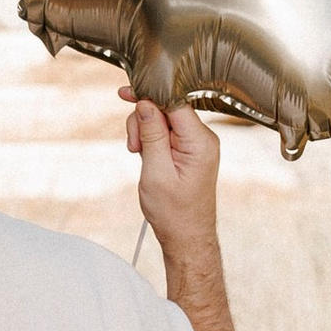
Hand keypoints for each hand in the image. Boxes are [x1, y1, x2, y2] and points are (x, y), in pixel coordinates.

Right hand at [123, 98, 252, 330]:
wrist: (186, 238)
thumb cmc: (174, 213)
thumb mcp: (156, 172)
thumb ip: (152, 135)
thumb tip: (145, 103)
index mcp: (200, 142)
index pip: (174, 102)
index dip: (149, 95)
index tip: (127, 93)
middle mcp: (203, 139)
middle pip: (167, 108)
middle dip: (143, 121)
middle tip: (133, 147)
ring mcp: (196, 145)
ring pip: (163, 120)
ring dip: (145, 132)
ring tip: (139, 156)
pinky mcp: (188, 151)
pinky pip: (167, 133)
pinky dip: (151, 140)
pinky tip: (145, 157)